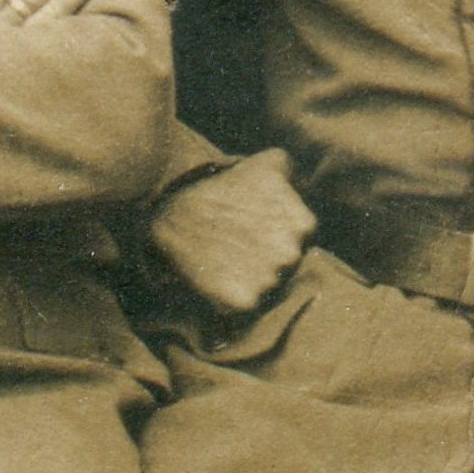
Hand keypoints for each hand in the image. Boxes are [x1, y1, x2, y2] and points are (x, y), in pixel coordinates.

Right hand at [141, 145, 316, 317]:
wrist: (170, 213)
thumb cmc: (217, 187)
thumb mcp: (264, 164)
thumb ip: (291, 169)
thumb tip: (300, 177)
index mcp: (303, 224)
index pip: (301, 239)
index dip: (277, 234)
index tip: (255, 229)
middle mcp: (292, 255)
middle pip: (287, 266)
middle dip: (268, 258)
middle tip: (239, 245)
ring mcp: (269, 281)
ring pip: (268, 288)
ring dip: (252, 280)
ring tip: (226, 261)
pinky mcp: (244, 303)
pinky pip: (247, 308)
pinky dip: (234, 299)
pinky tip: (217, 278)